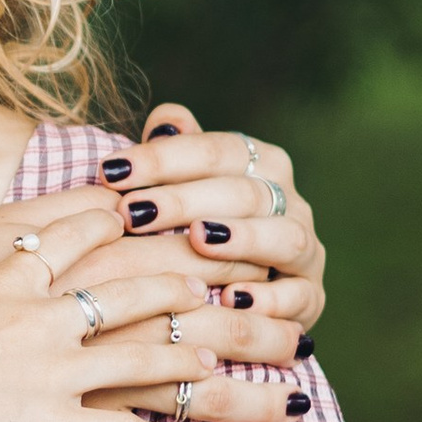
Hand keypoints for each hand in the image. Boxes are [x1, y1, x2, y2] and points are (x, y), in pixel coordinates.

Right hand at [0, 216, 253, 421]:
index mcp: (3, 285)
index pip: (63, 242)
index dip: (99, 223)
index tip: (127, 212)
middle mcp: (41, 320)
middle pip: (122, 292)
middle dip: (166, 284)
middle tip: (198, 282)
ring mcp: (57, 373)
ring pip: (141, 355)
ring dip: (181, 355)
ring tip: (210, 356)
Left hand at [72, 100, 327, 336]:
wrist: (239, 299)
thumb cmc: (194, 233)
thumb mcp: (182, 189)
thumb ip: (175, 154)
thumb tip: (165, 121)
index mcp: (261, 164)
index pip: (216, 150)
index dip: (163, 158)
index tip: (111, 172)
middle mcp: (290, 202)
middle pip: (245, 192)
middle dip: (186, 201)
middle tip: (134, 213)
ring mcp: (305, 250)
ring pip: (284, 236)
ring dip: (243, 238)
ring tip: (198, 241)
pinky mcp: (310, 297)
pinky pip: (299, 295)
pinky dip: (269, 298)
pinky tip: (232, 300)